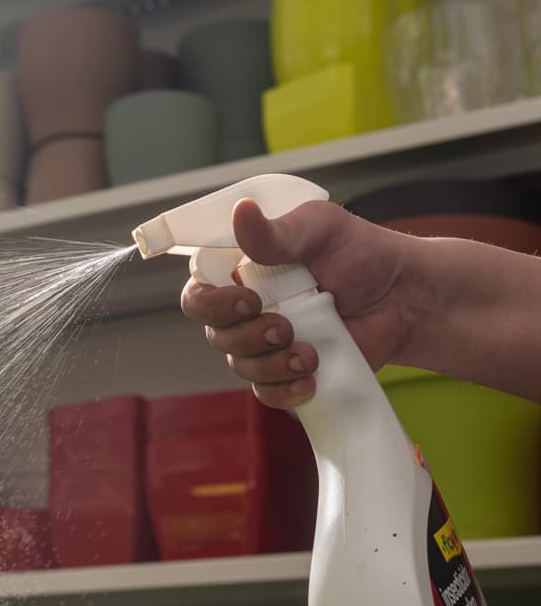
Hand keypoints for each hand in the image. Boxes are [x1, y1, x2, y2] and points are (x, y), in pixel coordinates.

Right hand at [181, 197, 411, 407]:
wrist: (407, 300)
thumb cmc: (364, 256)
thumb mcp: (321, 231)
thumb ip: (276, 232)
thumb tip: (240, 212)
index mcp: (243, 274)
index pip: (198, 294)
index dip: (211, 304)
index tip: (248, 301)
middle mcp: (246, 311)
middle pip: (215, 334)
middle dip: (247, 336)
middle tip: (283, 328)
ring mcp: (265, 345)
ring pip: (239, 365)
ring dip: (271, 364)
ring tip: (310, 354)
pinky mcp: (287, 373)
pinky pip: (265, 393)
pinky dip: (283, 391)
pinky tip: (309, 379)